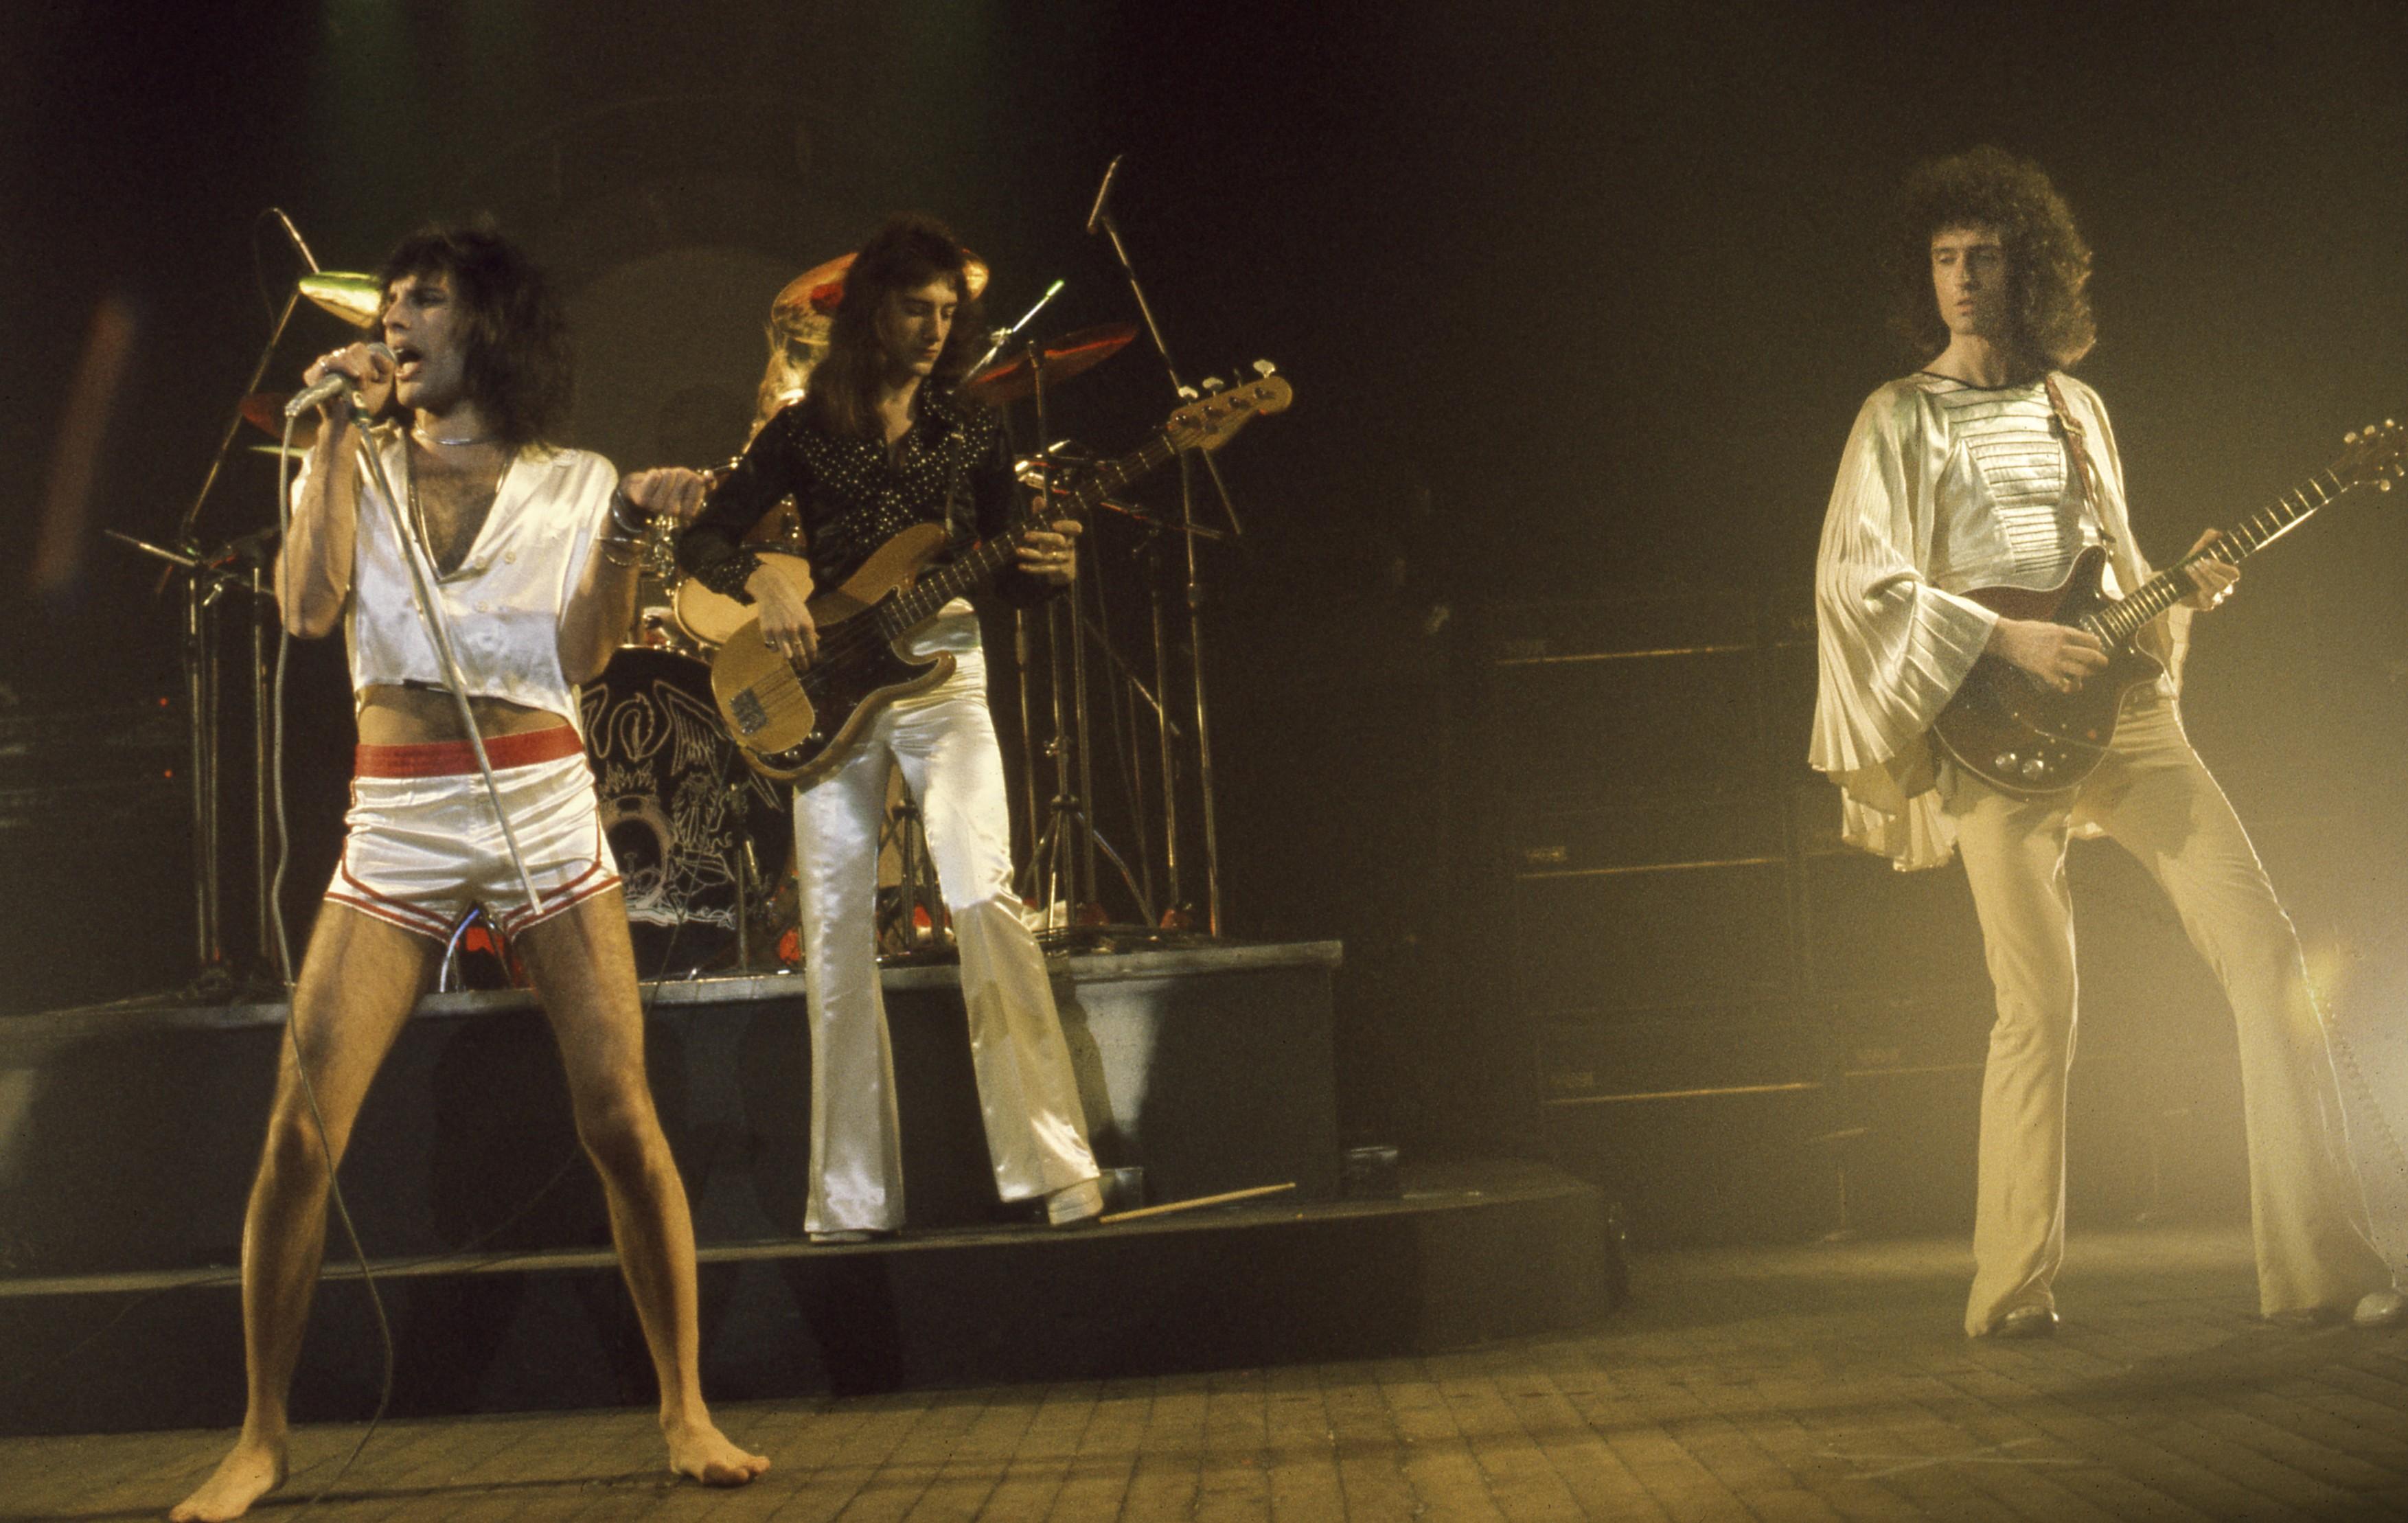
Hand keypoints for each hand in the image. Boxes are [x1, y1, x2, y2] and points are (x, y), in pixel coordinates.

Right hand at [302, 341, 393, 422]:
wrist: (351, 421)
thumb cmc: (366, 403)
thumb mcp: (383, 384)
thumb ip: (387, 366)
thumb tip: (374, 353)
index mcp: (350, 360)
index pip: (359, 348)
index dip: (369, 362)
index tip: (373, 378)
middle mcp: (335, 360)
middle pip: (352, 350)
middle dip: (364, 368)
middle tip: (364, 386)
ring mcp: (323, 366)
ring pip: (342, 355)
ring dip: (355, 372)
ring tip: (358, 387)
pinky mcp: (313, 375)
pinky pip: (327, 362)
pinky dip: (342, 370)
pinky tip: (347, 382)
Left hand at [620, 467, 710, 522]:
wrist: (643, 490)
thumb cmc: (670, 487)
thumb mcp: (689, 484)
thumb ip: (704, 483)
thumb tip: (710, 477)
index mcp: (687, 511)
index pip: (699, 485)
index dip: (696, 480)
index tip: (690, 481)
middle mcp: (673, 512)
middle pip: (685, 476)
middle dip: (680, 472)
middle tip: (674, 477)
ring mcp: (657, 506)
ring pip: (669, 476)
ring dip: (666, 473)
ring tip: (663, 478)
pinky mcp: (643, 499)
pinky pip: (654, 477)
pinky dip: (654, 474)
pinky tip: (653, 479)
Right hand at [747, 555, 817, 663]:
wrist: (772, 590)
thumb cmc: (791, 602)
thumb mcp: (805, 613)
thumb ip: (809, 629)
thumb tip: (817, 641)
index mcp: (806, 624)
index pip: (812, 648)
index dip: (813, 658)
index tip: (812, 663)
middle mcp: (793, 629)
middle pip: (800, 654)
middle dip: (803, 663)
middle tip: (804, 668)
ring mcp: (779, 630)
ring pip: (786, 654)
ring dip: (789, 657)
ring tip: (791, 657)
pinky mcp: (766, 631)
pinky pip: (772, 648)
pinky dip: (775, 648)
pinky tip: (777, 644)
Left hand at [1015, 519, 1083, 585]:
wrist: (1065, 572)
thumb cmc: (1055, 545)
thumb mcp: (1051, 531)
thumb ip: (1044, 515)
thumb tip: (1038, 498)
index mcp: (1069, 534)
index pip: (1074, 528)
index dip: (1066, 526)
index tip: (1053, 525)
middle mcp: (1068, 546)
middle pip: (1057, 541)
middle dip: (1042, 537)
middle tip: (1026, 535)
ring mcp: (1064, 559)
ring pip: (1048, 556)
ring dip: (1032, 554)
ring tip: (1018, 551)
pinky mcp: (1058, 571)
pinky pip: (1045, 569)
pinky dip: (1033, 568)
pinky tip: (1021, 566)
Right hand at [1988, 616, 2108, 693]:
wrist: (2007, 638)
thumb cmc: (2026, 631)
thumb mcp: (2050, 627)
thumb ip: (2066, 633)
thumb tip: (2083, 639)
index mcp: (2064, 633)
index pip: (2091, 641)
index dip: (2097, 646)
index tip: (2098, 649)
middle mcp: (2062, 647)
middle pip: (2091, 657)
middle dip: (2100, 661)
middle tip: (2103, 663)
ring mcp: (2055, 661)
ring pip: (2082, 671)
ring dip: (2088, 674)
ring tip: (2089, 674)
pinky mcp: (2046, 672)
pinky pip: (2065, 684)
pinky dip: (2071, 687)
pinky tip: (2072, 685)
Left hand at [2180, 528, 2237, 610]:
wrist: (2174, 581)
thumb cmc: (2190, 564)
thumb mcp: (2197, 550)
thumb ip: (2207, 539)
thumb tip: (2218, 533)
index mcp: (2226, 574)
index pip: (2234, 574)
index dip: (2222, 567)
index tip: (2207, 559)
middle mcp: (2224, 587)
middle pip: (2226, 584)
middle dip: (2210, 573)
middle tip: (2196, 564)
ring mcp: (2216, 597)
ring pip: (2216, 593)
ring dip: (2201, 580)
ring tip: (2189, 570)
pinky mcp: (2206, 605)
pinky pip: (2209, 603)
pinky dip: (2200, 594)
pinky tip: (2192, 588)